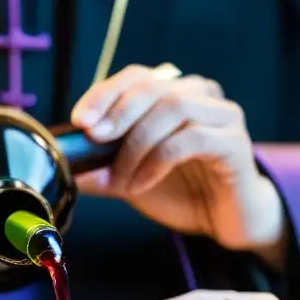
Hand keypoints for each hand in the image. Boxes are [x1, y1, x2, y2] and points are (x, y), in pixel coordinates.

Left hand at [71, 65, 286, 268]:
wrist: (226, 222)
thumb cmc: (182, 193)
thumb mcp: (132, 180)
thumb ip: (103, 170)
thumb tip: (65, 169)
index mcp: (176, 94)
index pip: (137, 77)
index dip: (105, 93)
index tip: (80, 120)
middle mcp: (202, 96)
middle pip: (154, 87)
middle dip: (118, 113)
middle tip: (95, 140)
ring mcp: (222, 116)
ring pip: (173, 107)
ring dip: (137, 142)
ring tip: (122, 177)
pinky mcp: (234, 142)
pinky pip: (191, 139)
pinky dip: (157, 161)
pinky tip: (142, 183)